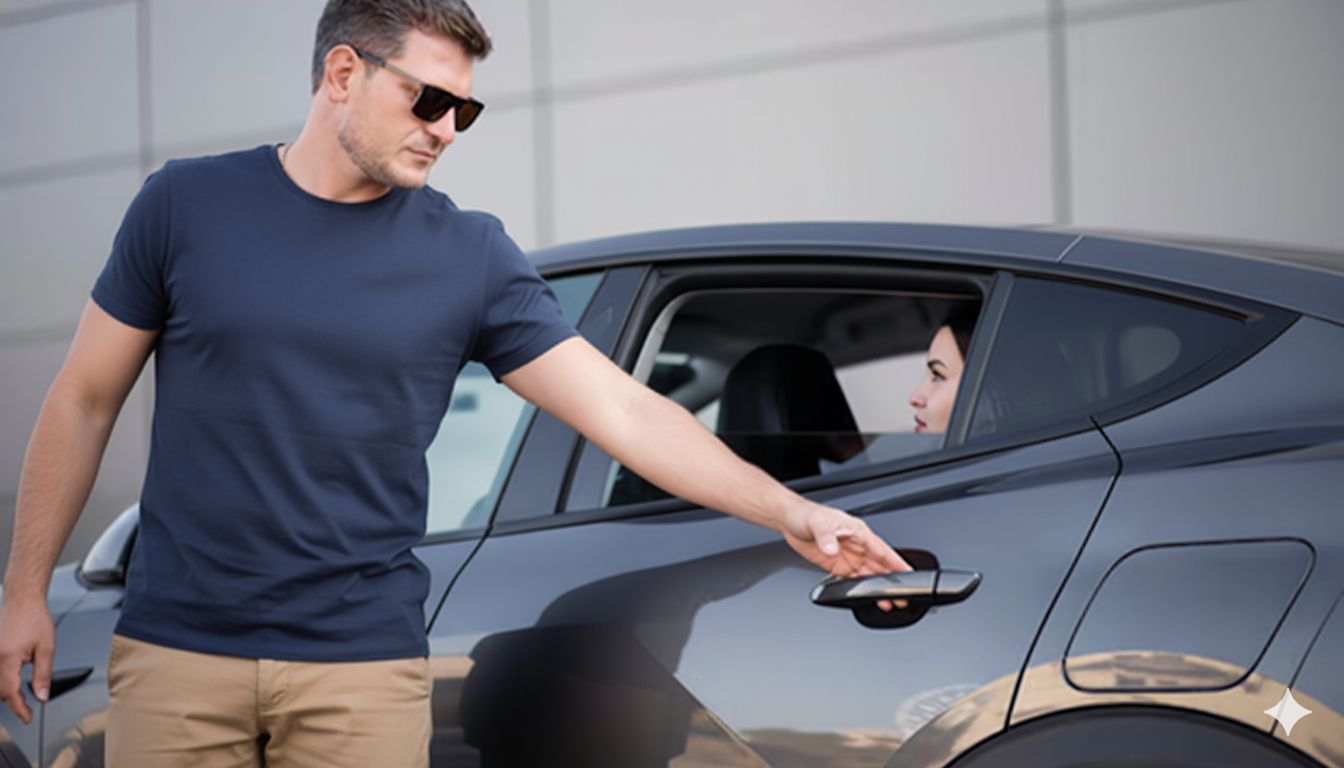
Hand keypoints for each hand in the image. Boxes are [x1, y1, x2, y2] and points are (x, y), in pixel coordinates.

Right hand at [0, 597, 54, 723]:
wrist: (23, 601)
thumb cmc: (35, 618)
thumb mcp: (47, 649)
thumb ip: (43, 675)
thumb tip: (41, 696)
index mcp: (7, 659)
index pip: (10, 693)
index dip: (19, 709)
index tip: (27, 718)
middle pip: (0, 691)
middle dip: (13, 703)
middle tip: (27, 712)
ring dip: (6, 693)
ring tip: (22, 701)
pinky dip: (3, 682)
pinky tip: (12, 684)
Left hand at [781, 500, 911, 609]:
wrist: (790, 521)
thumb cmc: (806, 514)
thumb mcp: (818, 522)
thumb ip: (827, 537)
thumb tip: (832, 550)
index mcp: (858, 533)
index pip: (883, 551)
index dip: (897, 564)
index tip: (910, 575)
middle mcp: (857, 546)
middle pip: (880, 567)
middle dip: (892, 582)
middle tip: (902, 597)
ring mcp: (848, 557)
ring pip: (868, 576)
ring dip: (877, 589)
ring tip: (889, 603)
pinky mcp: (837, 566)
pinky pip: (852, 580)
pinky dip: (860, 590)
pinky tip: (866, 598)